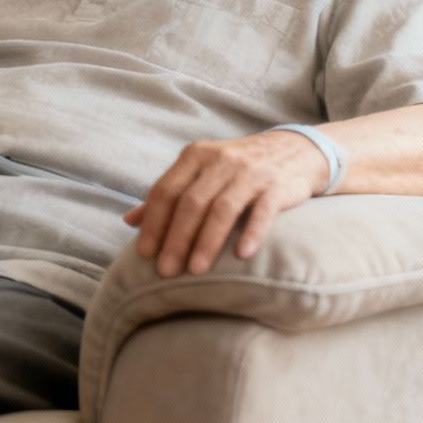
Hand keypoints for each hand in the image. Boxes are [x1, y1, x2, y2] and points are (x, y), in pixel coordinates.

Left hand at [124, 130, 329, 277]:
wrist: (294, 151)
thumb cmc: (237, 169)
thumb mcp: (200, 173)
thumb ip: (168, 195)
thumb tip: (128, 221)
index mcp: (195, 156)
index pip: (166, 190)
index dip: (153, 222)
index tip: (144, 253)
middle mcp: (219, 160)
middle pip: (191, 202)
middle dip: (175, 239)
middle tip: (165, 271)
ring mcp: (249, 172)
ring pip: (222, 209)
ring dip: (206, 242)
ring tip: (195, 271)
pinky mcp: (277, 186)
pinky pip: (262, 211)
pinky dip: (251, 232)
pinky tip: (241, 255)